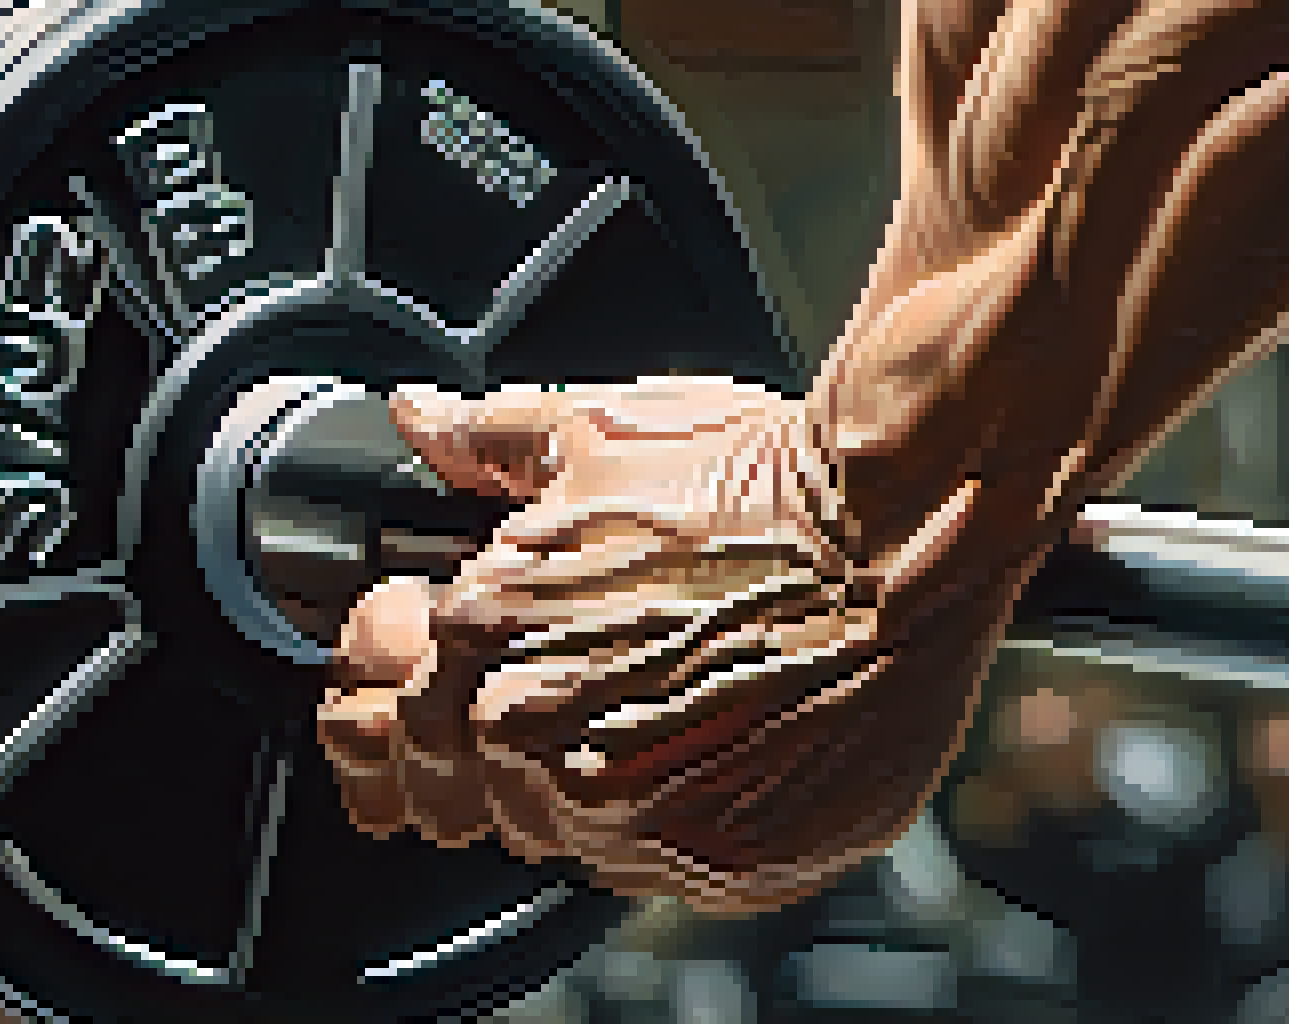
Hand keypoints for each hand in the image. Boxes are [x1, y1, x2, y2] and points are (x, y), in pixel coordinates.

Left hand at [316, 378, 997, 913]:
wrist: (907, 525)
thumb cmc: (767, 479)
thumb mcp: (604, 430)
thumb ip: (492, 442)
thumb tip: (420, 420)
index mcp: (490, 635)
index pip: (381, 722)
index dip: (394, 691)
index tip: (417, 672)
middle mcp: (548, 739)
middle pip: (466, 791)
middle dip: (491, 740)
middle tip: (569, 680)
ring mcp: (637, 815)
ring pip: (563, 835)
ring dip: (584, 781)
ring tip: (662, 697)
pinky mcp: (725, 861)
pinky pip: (659, 867)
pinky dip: (673, 816)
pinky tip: (713, 739)